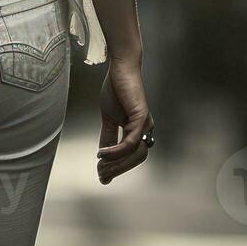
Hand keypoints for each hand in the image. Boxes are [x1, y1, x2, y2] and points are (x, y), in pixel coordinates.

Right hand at [96, 55, 152, 184]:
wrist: (120, 69)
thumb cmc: (115, 90)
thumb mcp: (108, 120)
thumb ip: (107, 139)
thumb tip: (101, 158)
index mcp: (139, 131)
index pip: (133, 157)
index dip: (119, 168)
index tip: (103, 176)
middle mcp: (146, 129)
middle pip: (136, 160)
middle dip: (118, 169)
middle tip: (101, 174)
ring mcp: (145, 124)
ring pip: (135, 154)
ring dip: (117, 163)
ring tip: (100, 164)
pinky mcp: (141, 117)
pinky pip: (130, 142)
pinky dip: (116, 151)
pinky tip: (102, 153)